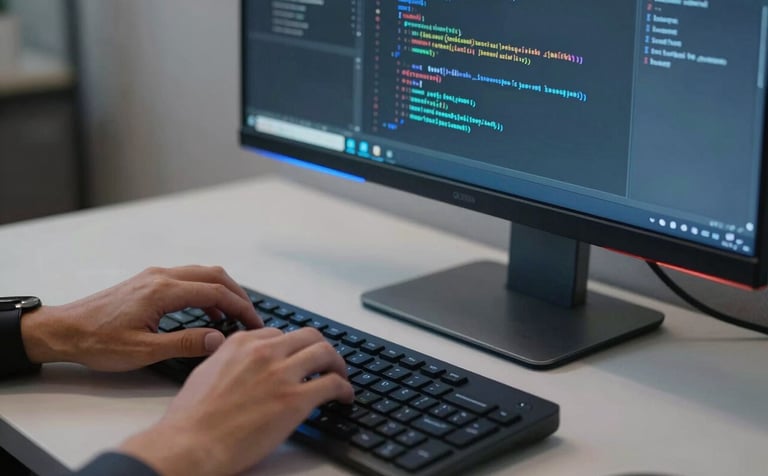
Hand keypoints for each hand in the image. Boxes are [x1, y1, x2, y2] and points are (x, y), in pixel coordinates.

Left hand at [20, 266, 262, 370]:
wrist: (64, 330)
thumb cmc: (98, 342)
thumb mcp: (144, 351)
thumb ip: (185, 343)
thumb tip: (219, 339)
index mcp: (163, 291)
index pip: (216, 293)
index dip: (241, 308)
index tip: (255, 323)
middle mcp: (161, 276)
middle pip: (214, 275)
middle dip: (237, 295)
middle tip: (251, 318)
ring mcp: (154, 276)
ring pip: (201, 274)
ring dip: (222, 291)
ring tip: (233, 317)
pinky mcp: (147, 281)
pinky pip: (187, 278)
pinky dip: (205, 291)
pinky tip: (206, 313)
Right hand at [119, 327, 354, 475]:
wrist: (190, 444)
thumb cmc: (190, 418)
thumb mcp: (205, 372)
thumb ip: (226, 360)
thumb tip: (237, 361)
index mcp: (241, 344)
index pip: (279, 334)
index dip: (292, 347)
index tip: (298, 357)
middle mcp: (263, 352)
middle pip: (308, 336)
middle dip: (321, 349)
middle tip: (327, 363)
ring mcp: (281, 374)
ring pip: (325, 353)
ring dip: (338, 365)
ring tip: (341, 377)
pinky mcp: (295, 400)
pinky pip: (333, 384)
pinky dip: (345, 389)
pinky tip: (345, 397)